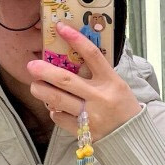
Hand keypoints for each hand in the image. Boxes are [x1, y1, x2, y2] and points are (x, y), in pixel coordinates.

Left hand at [26, 22, 140, 139]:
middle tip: (32, 66)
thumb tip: (72, 58)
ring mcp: (90, 115)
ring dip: (42, 91)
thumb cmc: (122, 107)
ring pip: (58, 100)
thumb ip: (98, 74)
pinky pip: (60, 118)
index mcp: (111, 81)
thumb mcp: (117, 85)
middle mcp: (100, 97)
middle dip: (45, 71)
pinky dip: (54, 111)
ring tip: (35, 86)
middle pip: (66, 80)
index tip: (61, 27)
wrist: (132, 137)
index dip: (76, 39)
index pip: (92, 55)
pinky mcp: (83, 130)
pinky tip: (55, 107)